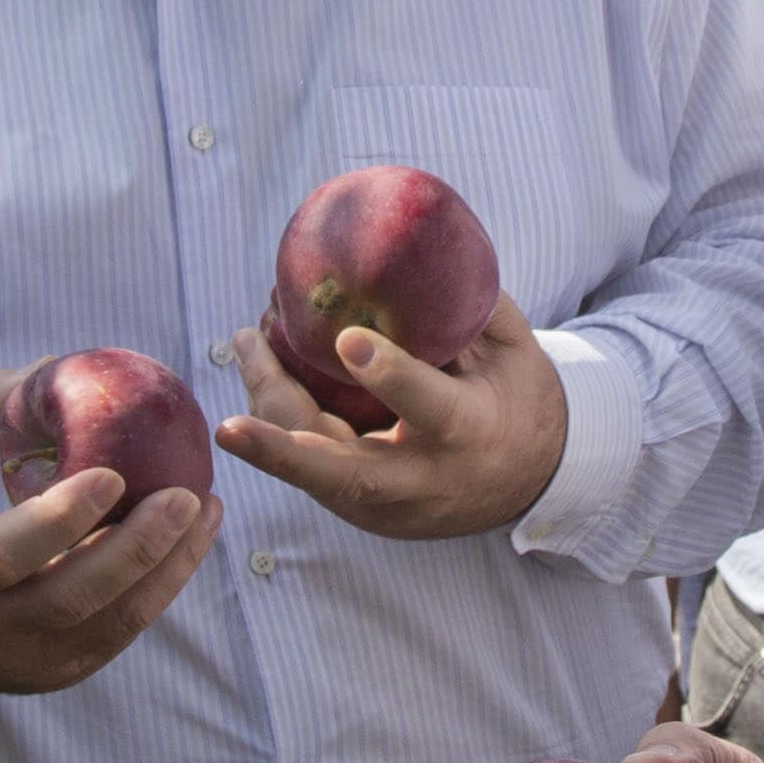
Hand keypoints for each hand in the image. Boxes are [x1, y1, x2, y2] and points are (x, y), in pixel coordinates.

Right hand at [0, 361, 217, 692]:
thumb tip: (59, 368)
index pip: (2, 554)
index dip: (58, 520)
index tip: (111, 475)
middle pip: (71, 598)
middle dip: (138, 547)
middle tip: (187, 494)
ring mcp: (20, 659)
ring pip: (107, 624)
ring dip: (166, 569)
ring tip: (205, 512)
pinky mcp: (52, 673)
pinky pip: (116, 634)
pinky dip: (157, 589)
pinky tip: (187, 543)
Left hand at [218, 291, 567, 538]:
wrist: (536, 481)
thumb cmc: (519, 396)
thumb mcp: (514, 348)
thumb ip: (468, 305)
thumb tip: (412, 250)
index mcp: (472, 431)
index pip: (428, 406)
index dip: (389, 374)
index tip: (347, 338)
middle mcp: (424, 479)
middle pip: (342, 476)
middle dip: (279, 453)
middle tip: (228, 427)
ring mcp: (390, 506)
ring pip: (312, 472)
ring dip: (266, 414)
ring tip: (246, 341)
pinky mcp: (365, 512)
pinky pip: (312, 469)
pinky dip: (281, 421)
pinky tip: (262, 370)